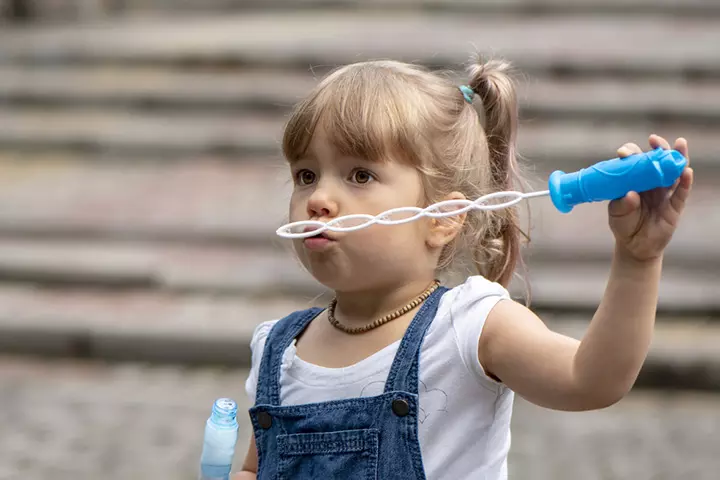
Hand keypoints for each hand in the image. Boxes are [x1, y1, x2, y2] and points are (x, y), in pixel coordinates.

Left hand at [608, 134, 693, 262]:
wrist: (635, 246)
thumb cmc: (623, 225)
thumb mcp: (616, 214)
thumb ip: (621, 204)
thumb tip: (631, 194)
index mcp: (636, 180)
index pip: (635, 162)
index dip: (632, 153)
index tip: (624, 153)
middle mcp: (652, 183)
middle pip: (658, 161)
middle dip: (658, 148)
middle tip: (654, 140)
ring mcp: (665, 193)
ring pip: (674, 172)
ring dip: (678, 157)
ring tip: (679, 143)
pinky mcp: (675, 206)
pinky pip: (682, 192)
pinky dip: (685, 181)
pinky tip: (687, 171)